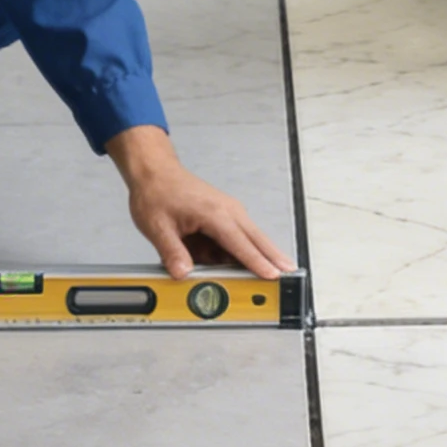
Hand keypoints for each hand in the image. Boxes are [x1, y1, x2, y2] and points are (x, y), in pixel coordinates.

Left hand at [105, 126, 294, 280]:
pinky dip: (240, 251)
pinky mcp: (224, 215)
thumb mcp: (157, 226)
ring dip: (258, 256)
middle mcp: (227, 210)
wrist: (155, 171)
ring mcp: (228, 211)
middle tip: (291, 275)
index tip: (273, 276)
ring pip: (250, 239)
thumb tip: (183, 274)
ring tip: (270, 275)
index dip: (257, 262)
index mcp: (214, 212)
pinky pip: (237, 237)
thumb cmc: (157, 192)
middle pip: (257, 239)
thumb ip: (172, 252)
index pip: (240, 243)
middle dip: (273, 258)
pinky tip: (229, 265)